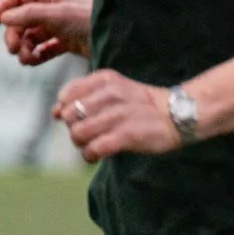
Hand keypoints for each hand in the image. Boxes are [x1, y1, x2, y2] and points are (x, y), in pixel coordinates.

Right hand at [0, 0, 93, 65]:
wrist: (117, 38)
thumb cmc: (89, 20)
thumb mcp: (58, 14)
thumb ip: (29, 14)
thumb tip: (4, 18)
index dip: (3, 8)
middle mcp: (54, 8)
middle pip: (20, 20)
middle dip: (13, 35)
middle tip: (14, 50)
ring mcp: (59, 26)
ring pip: (30, 37)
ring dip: (24, 49)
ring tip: (27, 59)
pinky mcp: (66, 43)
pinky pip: (43, 50)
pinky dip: (36, 56)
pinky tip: (34, 61)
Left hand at [54, 70, 182, 161]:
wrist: (179, 114)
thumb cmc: (142, 106)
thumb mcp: (114, 91)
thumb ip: (83, 97)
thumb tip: (53, 112)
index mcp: (106, 79)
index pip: (66, 96)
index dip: (68, 111)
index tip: (84, 117)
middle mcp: (110, 93)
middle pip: (69, 117)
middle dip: (74, 128)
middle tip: (92, 133)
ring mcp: (119, 114)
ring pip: (77, 134)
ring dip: (82, 145)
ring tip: (96, 144)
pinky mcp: (127, 134)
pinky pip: (93, 149)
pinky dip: (91, 155)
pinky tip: (100, 155)